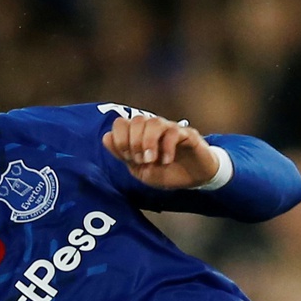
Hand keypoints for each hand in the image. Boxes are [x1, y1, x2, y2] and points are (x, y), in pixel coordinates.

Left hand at [101, 114, 219, 189]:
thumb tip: (106, 137)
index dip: (120, 139)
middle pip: (137, 120)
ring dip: (148, 143)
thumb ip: (123, 156)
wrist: (194, 180)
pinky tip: (166, 161)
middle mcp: (154, 128)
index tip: (127, 158)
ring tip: (151, 160)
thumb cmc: (167, 173)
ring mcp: (171, 129)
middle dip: (134, 143)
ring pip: (154, 122)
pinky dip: (166, 147)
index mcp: (140, 134)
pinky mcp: (187, 134)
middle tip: (141, 161)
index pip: (121, 123)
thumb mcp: (140, 170)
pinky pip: (173, 132)